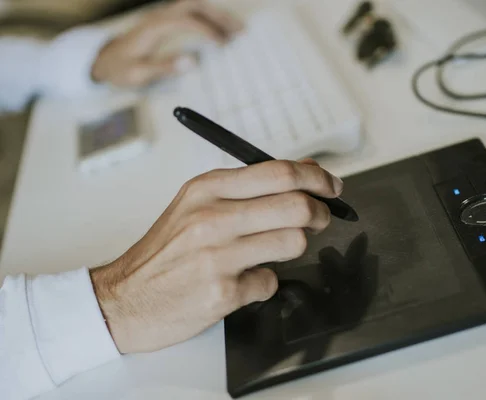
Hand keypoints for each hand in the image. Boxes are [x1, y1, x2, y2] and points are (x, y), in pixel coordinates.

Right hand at [90, 159, 342, 353]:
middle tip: (321, 218)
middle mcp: (212, 217)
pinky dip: (264, 283)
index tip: (332, 187)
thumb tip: (305, 174)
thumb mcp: (197, 204)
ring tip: (272, 251)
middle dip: (321, 213)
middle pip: (296, 206)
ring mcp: (217, 257)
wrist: (123, 298)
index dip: (317, 179)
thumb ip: (247, 188)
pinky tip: (242, 281)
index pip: (280, 172)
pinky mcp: (222, 293)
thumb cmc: (166, 250)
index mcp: (207, 188)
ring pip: (294, 243)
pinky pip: (270, 282)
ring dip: (293, 248)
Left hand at [91, 0, 242, 87]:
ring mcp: (163, 16)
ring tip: (237, 31)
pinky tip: (222, 32)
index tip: (224, 45)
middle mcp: (159, 16)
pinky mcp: (166, 20)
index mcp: (154, 27)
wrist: (104, 59)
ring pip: (195, 6)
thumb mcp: (138, 73)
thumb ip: (164, 67)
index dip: (208, 30)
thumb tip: (192, 61)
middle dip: (220, 16)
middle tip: (240, 32)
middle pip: (195, 5)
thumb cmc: (120, 68)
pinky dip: (209, 19)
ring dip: (217, 15)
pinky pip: (191, 12)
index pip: (187, 21)